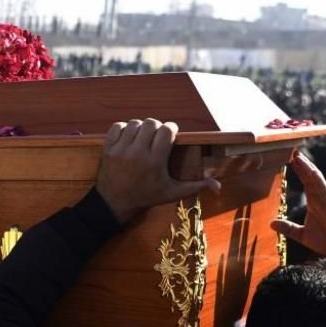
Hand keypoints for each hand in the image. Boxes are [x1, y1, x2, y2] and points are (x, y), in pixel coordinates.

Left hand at [95, 119, 220, 223]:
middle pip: (151, 123)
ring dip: (141, 127)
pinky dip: (124, 129)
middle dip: (157, 127)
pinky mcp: (107, 148)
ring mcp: (120, 150)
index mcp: (155, 161)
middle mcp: (137, 153)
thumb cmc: (145, 196)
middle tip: (157, 136)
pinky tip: (129, 137)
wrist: (114, 203)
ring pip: (134, 123)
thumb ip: (194, 186)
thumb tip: (218, 186)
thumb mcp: (171, 193)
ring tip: (143, 137)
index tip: (171, 134)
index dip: (171, 129)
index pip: (166, 130)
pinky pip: (117, 127)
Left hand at [271, 153, 325, 266]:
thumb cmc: (325, 240)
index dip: (300, 171)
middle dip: (304, 166)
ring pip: (318, 184)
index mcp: (315, 202)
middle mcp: (322, 200)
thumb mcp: (301, 235)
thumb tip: (272, 223)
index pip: (306, 183)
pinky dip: (320, 185)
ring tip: (301, 160)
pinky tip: (314, 176)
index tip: (290, 159)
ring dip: (310, 171)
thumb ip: (288, 228)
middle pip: (312, 179)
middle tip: (294, 152)